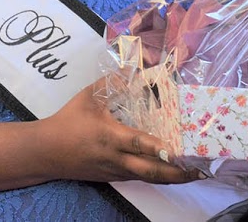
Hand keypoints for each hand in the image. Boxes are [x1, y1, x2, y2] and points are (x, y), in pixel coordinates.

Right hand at [37, 79, 202, 184]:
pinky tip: (171, 171)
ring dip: (172, 177)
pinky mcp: (114, 177)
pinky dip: (157, 176)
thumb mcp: (88, 97)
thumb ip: (112, 83)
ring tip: (195, 172)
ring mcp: (116, 171)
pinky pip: (140, 178)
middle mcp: (116, 158)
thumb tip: (134, 69)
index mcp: (109, 136)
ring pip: (148, 178)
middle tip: (200, 169)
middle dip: (177, 172)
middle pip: (150, 171)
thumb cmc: (68, 121)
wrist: (47, 152)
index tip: (178, 150)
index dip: (157, 147)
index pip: (137, 143)